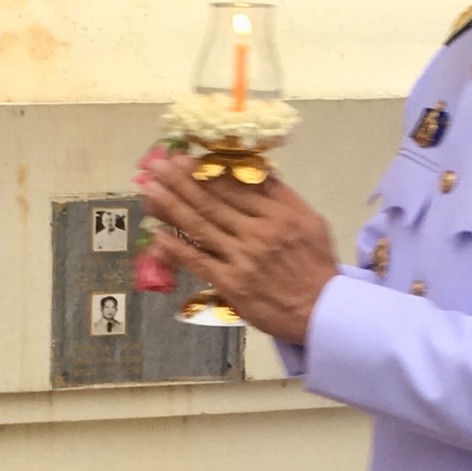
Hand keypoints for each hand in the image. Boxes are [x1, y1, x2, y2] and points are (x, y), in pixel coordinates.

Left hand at [139, 150, 338, 343]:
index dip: (205, 171)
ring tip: (149, 190)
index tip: (184, 159)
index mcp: (278, 215)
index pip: (235, 187)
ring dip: (171, 207)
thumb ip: (282, 196)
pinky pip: (200, 261)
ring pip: (201, 227)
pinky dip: (178, 248)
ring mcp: (243, 259)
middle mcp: (258, 233)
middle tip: (156, 165)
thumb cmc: (316, 266)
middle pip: (212, 202)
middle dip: (180, 182)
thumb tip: (254, 171)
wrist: (322, 311)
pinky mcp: (233, 283)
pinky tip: (159, 235)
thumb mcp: (311, 221)